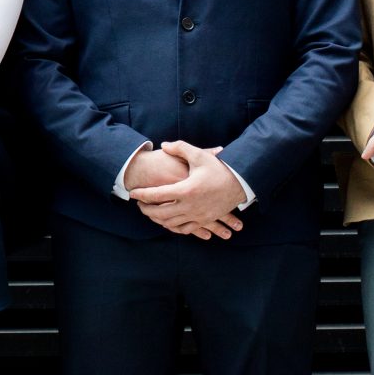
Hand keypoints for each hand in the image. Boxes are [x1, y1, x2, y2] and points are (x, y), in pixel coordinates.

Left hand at [131, 142, 245, 238]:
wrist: (240, 184)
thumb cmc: (219, 168)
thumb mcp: (199, 155)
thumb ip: (180, 148)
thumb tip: (164, 145)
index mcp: (186, 190)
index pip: (157, 195)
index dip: (142, 194)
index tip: (132, 193)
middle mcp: (190, 206)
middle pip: (161, 213)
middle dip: (146, 210)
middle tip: (138, 205)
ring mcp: (197, 216)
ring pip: (171, 224)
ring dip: (158, 220)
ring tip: (150, 213)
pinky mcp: (204, 220)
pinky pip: (185, 229)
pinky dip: (173, 227)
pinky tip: (168, 222)